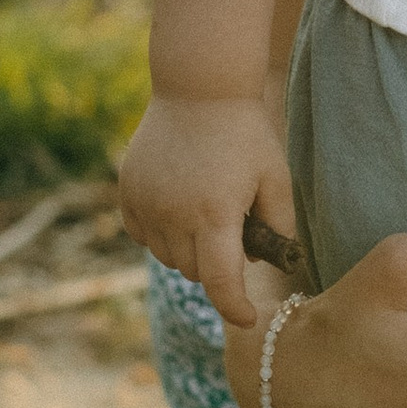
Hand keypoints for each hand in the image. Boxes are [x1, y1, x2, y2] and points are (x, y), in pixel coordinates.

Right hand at [120, 93, 297, 328]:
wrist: (199, 88)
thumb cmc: (245, 133)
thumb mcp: (276, 177)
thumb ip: (279, 225)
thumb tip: (268, 262)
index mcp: (216, 214)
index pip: (221, 282)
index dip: (235, 307)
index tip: (248, 319)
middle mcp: (174, 214)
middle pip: (194, 272)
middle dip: (217, 265)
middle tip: (233, 232)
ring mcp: (146, 203)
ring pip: (167, 257)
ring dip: (188, 250)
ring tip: (207, 213)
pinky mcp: (127, 192)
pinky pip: (143, 235)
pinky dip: (161, 233)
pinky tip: (179, 206)